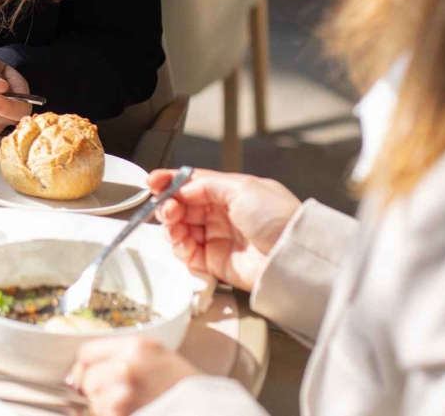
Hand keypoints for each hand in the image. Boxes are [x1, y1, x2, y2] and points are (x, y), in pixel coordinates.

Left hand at [67, 336, 202, 414]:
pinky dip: (111, 415)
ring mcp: (125, 394)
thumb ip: (122, 355)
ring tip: (128, 405)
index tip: (86, 375)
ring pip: (95, 401)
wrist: (206, 410)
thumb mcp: (156, 355)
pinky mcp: (124, 414)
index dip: (85, 366)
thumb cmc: (182, 385)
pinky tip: (131, 412)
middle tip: (113, 395)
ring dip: (104, 406)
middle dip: (94, 389)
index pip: (87, 353)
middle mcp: (127, 366)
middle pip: (87, 378)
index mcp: (136, 347)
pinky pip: (103, 414)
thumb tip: (84, 368)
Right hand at [148, 167, 301, 291]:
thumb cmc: (278, 218)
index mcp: (230, 192)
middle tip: (167, 207)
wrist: (291, 256)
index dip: (171, 182)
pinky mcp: (215, 263)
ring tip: (174, 225)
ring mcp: (217, 238)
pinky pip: (187, 253)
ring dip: (171, 225)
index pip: (193, 184)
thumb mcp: (242, 187)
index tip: (153, 182)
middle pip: (183, 206)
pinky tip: (181, 241)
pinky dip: (179, 247)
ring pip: (181, 229)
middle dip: (169, 204)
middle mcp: (222, 214)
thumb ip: (207, 184)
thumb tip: (182, 187)